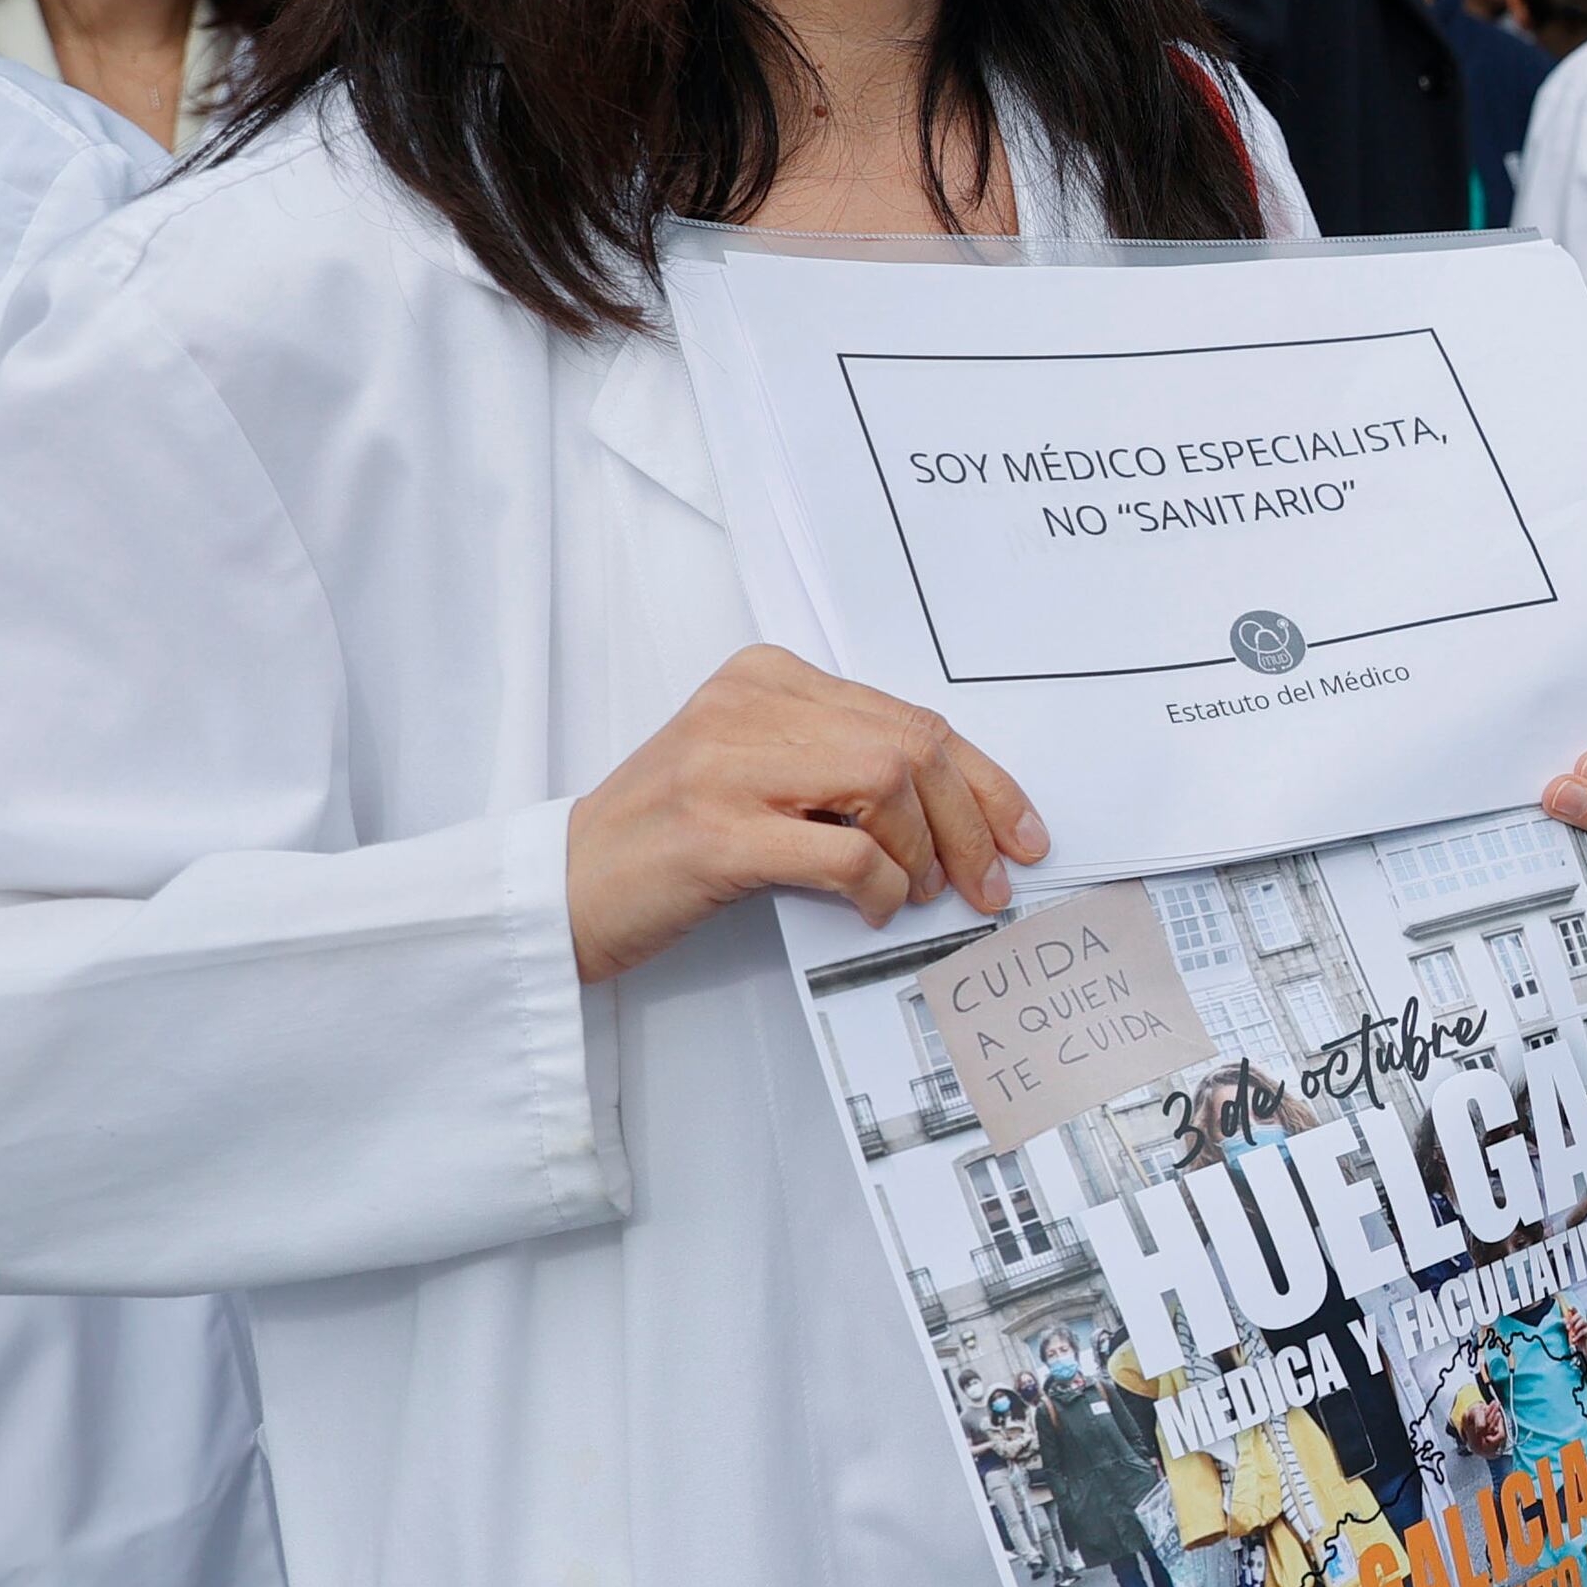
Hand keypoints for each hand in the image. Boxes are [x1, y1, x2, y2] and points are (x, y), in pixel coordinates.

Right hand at [566, 644, 1043, 983]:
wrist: (566, 887)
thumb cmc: (673, 840)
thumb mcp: (761, 774)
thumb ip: (841, 767)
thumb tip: (960, 811)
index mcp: (766, 678)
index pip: (908, 717)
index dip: (983, 780)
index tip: (1020, 832)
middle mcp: (745, 706)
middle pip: (911, 746)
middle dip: (971, 821)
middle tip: (986, 881)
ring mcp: (725, 765)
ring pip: (887, 783)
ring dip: (925, 852)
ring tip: (917, 892)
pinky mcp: (715, 833)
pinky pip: (844, 851)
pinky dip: (880, 886)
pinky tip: (873, 908)